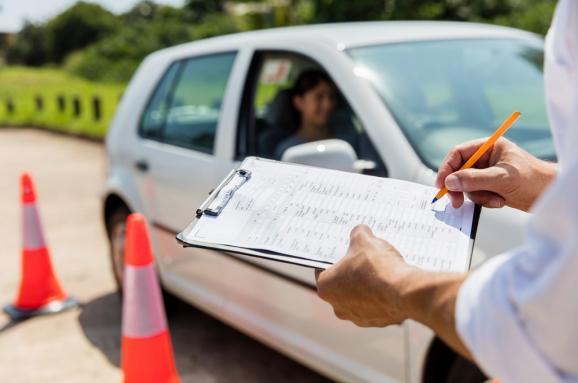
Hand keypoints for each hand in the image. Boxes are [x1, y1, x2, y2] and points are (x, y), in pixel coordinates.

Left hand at [315, 225, 414, 326]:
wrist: (404, 291)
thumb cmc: (377, 267)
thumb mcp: (364, 240)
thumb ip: (358, 234)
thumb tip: (361, 232)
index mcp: (326, 286)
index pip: (323, 269)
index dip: (334, 258)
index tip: (344, 252)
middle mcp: (337, 306)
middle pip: (341, 284)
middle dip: (351, 272)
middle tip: (364, 259)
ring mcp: (356, 317)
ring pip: (358, 297)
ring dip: (366, 286)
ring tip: (380, 271)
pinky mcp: (376, 322)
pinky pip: (375, 306)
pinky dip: (380, 296)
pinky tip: (390, 284)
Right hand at [436, 137, 555, 211]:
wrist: (550, 195)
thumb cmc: (533, 179)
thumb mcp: (501, 178)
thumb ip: (473, 179)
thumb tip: (449, 182)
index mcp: (489, 147)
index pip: (459, 154)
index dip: (447, 168)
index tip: (441, 184)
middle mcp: (486, 158)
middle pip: (459, 171)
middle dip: (460, 187)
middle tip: (455, 202)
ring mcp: (488, 173)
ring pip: (467, 185)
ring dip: (478, 196)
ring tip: (495, 200)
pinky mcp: (491, 186)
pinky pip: (476, 194)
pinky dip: (485, 200)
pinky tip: (500, 201)